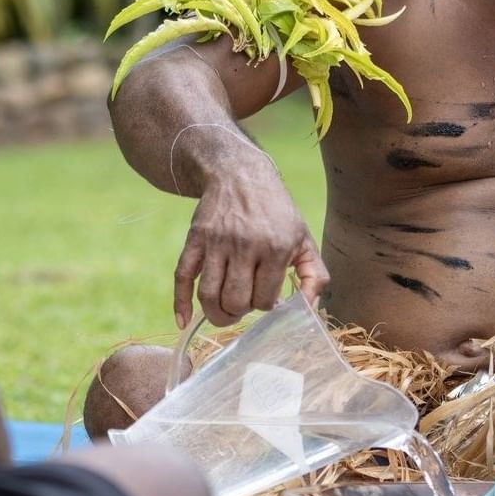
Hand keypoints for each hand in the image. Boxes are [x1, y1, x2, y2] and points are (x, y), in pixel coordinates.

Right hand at [173, 159, 328, 328]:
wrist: (241, 174)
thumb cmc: (277, 213)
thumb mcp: (304, 239)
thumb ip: (314, 277)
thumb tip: (309, 312)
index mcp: (276, 247)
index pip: (265, 300)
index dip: (264, 306)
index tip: (265, 298)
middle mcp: (245, 245)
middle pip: (236, 301)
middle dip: (240, 312)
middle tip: (244, 305)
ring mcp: (217, 242)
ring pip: (209, 295)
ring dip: (216, 314)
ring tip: (225, 313)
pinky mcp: (196, 239)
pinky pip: (183, 277)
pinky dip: (181, 303)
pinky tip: (184, 320)